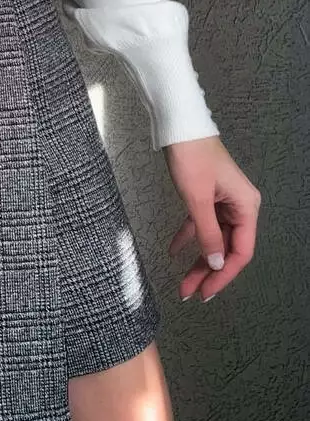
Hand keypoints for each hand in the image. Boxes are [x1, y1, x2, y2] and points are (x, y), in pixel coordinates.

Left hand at [163, 135, 260, 301]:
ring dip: (198, 260)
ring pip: (213, 239)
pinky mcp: (207, 196)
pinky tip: (173, 251)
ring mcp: (223, 201)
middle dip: (208, 272)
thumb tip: (217, 264)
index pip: (241, 251)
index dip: (224, 275)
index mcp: (246, 207)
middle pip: (226, 248)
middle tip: (189, 293)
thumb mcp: (197, 199)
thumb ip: (208, 234)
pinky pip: (201, 224)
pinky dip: (188, 237)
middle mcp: (240, 206)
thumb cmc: (191, 158)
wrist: (180, 127)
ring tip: (182, 283)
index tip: (206, 292)